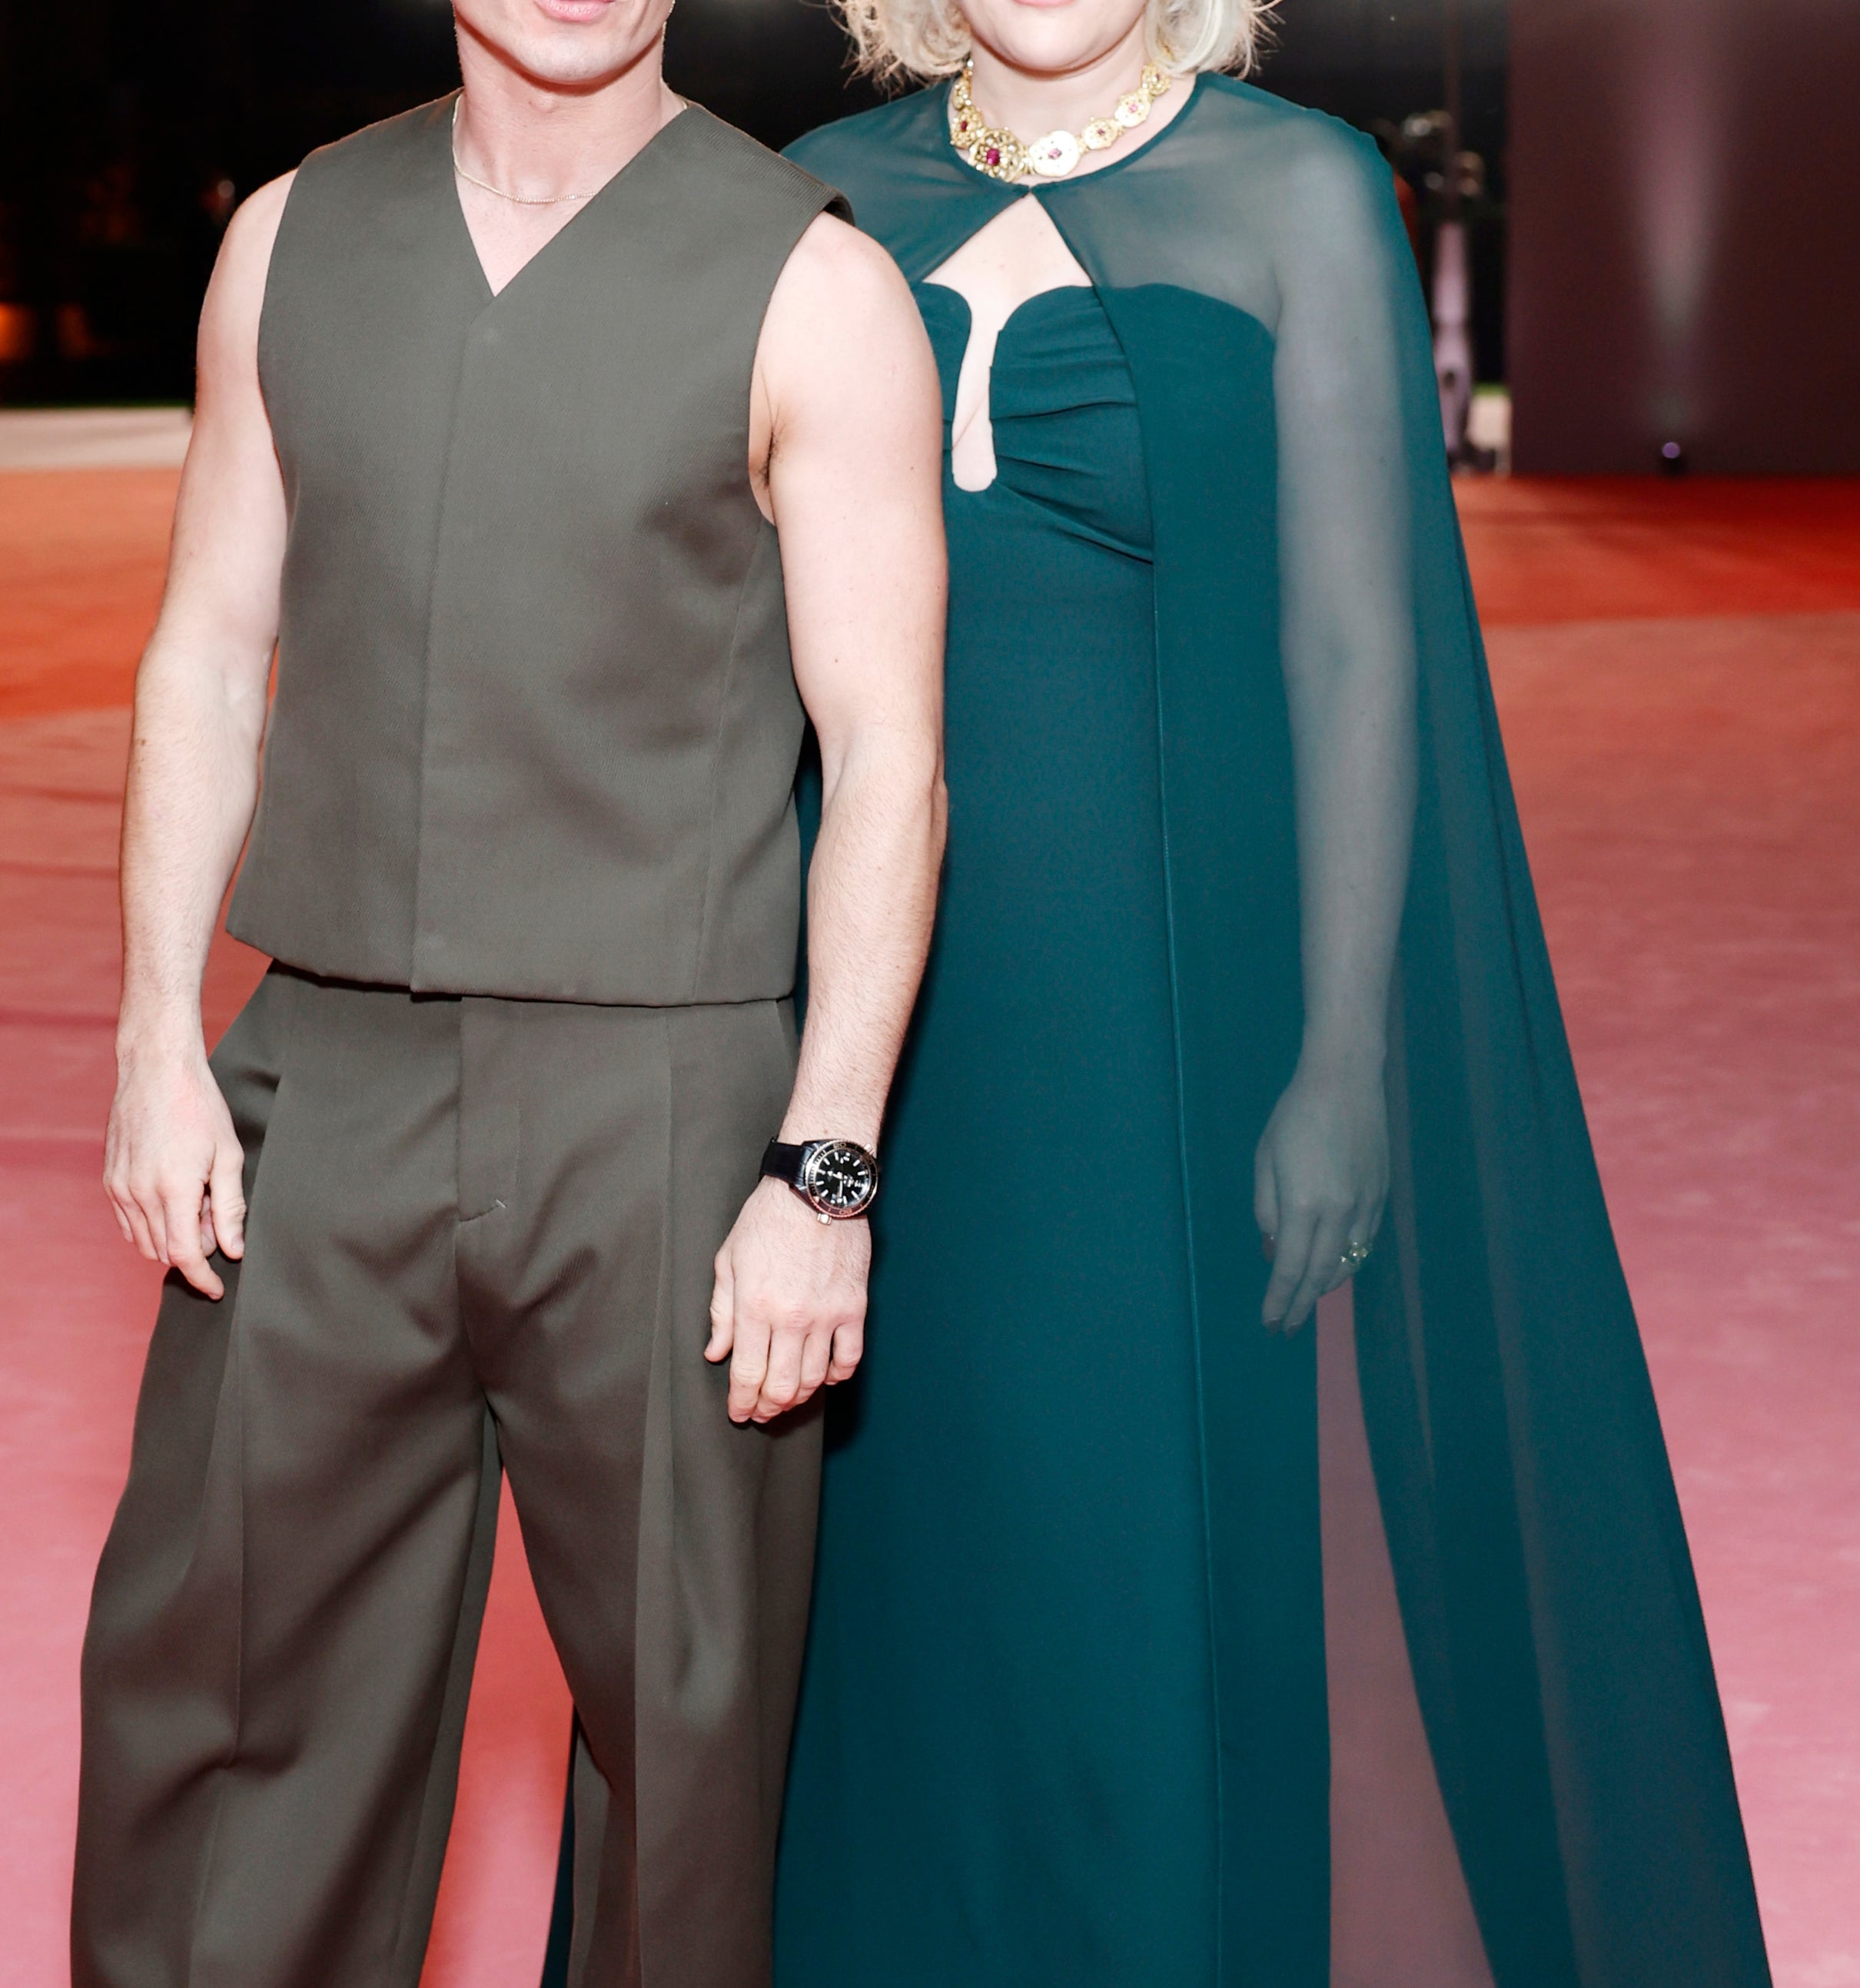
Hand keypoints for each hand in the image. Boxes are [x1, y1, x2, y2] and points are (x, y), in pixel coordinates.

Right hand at [104, 1038, 245, 1300]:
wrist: (156, 1071)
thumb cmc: (199, 1108)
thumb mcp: (228, 1156)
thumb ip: (230, 1207)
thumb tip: (233, 1250)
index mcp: (173, 1190)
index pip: (185, 1255)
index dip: (202, 1278)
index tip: (217, 1289)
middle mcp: (139, 1193)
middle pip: (164, 1251)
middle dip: (194, 1252)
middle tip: (217, 1222)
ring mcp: (119, 1187)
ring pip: (144, 1240)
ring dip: (172, 1239)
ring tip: (198, 1203)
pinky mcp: (110, 1179)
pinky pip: (128, 1222)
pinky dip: (151, 1226)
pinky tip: (174, 1201)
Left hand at [706, 1178, 869, 1424]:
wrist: (816, 1188)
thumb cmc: (768, 1218)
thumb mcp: (729, 1260)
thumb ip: (722, 1311)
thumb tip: (717, 1351)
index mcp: (755, 1306)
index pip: (748, 1374)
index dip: (742, 1402)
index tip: (739, 1412)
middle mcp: (792, 1317)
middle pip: (783, 1385)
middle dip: (769, 1407)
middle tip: (762, 1412)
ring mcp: (827, 1314)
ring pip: (816, 1378)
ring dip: (801, 1397)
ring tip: (789, 1398)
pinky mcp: (854, 1306)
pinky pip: (850, 1356)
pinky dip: (839, 1375)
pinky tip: (827, 1376)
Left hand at [1254, 1061, 1389, 1333]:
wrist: (1346, 1081)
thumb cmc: (1294, 1115)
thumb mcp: (1265, 1159)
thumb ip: (1267, 1208)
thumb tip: (1273, 1248)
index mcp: (1303, 1205)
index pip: (1289, 1268)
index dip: (1280, 1300)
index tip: (1271, 1323)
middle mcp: (1339, 1213)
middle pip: (1320, 1275)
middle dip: (1303, 1304)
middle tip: (1288, 1325)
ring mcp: (1366, 1205)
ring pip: (1348, 1263)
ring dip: (1327, 1286)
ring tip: (1309, 1299)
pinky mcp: (1383, 1195)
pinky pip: (1366, 1242)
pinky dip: (1349, 1261)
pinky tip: (1336, 1266)